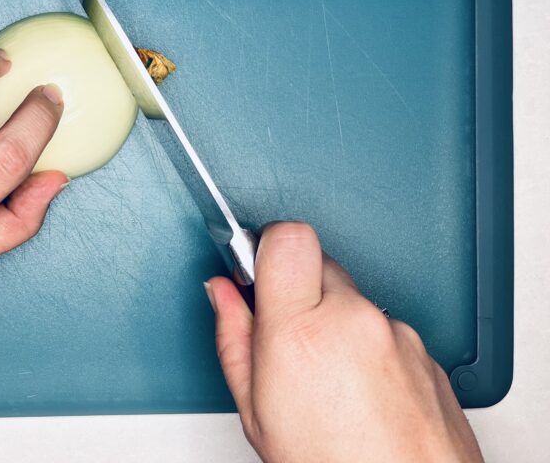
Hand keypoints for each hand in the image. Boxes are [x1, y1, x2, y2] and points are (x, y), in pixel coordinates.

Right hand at [208, 222, 483, 462]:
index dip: (268, 245)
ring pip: (355, 299)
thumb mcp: (256, 412)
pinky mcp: (427, 351)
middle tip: (289, 338)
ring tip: (330, 381)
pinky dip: (370, 349)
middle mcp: (355, 321)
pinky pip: (386, 329)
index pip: (288, 237)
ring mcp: (397, 334)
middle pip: (320, 263)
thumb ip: (234, 338)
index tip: (258, 268)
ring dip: (338, 323)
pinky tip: (362, 393)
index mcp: (301, 331)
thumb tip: (222, 294)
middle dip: (300, 291)